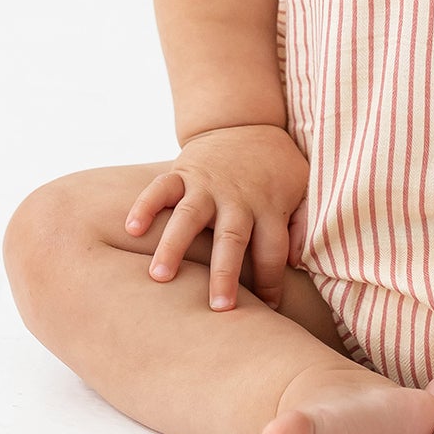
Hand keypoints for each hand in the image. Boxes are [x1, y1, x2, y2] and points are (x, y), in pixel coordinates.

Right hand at [123, 125, 309, 312]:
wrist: (246, 122)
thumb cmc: (276, 166)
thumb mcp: (302, 186)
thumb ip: (302, 222)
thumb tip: (297, 259)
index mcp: (269, 205)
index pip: (273, 250)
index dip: (271, 281)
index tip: (267, 311)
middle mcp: (237, 197)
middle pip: (232, 238)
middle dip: (225, 274)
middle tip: (219, 308)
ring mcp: (207, 185)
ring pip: (189, 216)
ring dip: (174, 246)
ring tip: (159, 277)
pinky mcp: (183, 171)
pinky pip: (160, 188)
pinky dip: (145, 206)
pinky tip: (131, 229)